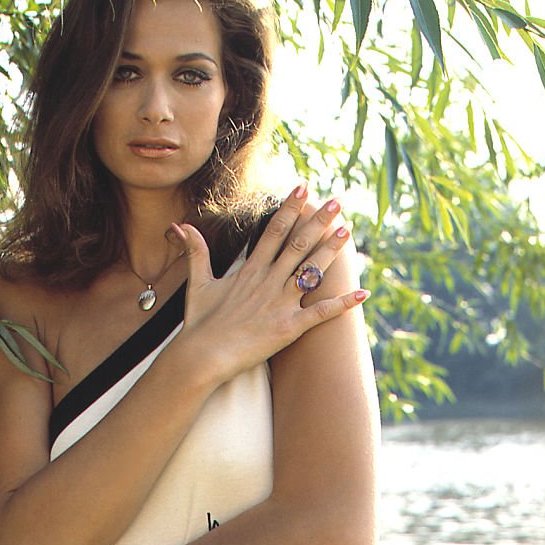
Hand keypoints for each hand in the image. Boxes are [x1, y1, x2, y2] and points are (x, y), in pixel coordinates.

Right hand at [169, 186, 367, 382]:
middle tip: (337, 202)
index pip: (274, 231)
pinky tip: (363, 292)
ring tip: (348, 231)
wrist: (201, 356)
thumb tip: (182, 226)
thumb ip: (196, 252)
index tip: (303, 189)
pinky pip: (321, 313)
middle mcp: (268, 281)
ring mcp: (280, 303)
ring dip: (331, 250)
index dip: (290, 208)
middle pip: (298, 244)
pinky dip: (343, 303)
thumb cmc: (200, 323)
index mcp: (250, 270)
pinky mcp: (289, 327)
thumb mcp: (198, 283)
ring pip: (312, 271)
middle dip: (319, 221)